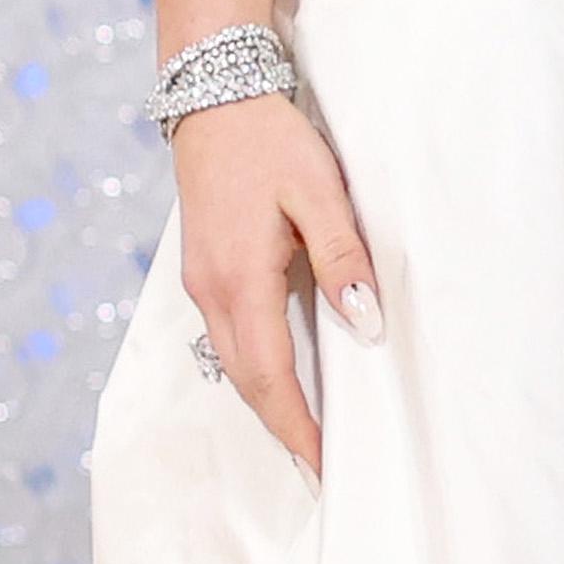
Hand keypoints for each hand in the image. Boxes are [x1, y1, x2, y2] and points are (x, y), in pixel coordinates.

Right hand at [174, 95, 382, 479]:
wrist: (214, 96)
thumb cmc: (269, 139)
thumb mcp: (317, 190)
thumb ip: (341, 257)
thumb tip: (363, 324)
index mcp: (240, 279)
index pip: (271, 376)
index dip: (297, 426)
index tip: (323, 465)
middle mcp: (211, 291)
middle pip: (247, 381)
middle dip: (282, 426)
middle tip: (319, 466)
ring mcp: (200, 281)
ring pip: (233, 361)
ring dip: (266, 399)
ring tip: (304, 431)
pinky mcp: (202, 267)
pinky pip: (226, 335)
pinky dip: (253, 366)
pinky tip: (278, 370)